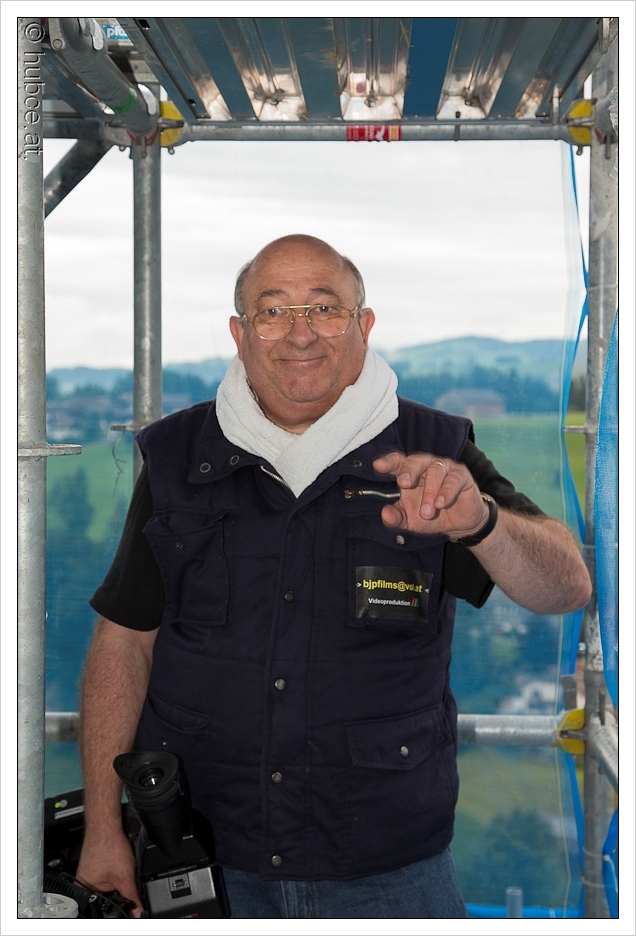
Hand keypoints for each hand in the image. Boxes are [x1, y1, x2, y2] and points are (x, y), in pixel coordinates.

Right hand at [76, 826, 142, 917]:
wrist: (106, 825)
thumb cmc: (108, 845)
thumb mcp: (125, 877)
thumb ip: (132, 896)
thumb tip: (137, 911)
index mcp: (85, 891)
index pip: (106, 907)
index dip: (120, 906)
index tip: (130, 906)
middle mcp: (83, 883)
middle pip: (107, 897)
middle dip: (118, 892)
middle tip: (121, 876)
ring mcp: (88, 874)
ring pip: (109, 886)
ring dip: (117, 881)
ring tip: (117, 866)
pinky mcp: (94, 866)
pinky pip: (107, 875)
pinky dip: (115, 872)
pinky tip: (116, 863)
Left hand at [373, 452, 489, 538]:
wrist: (459, 525)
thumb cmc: (431, 516)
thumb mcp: (410, 521)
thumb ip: (396, 518)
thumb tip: (385, 514)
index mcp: (410, 473)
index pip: (397, 462)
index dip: (388, 462)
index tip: (378, 465)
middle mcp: (426, 466)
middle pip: (416, 460)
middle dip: (409, 470)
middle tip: (404, 484)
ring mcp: (445, 468)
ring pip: (435, 471)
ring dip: (430, 492)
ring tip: (427, 512)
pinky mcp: (461, 476)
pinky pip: (454, 479)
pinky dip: (446, 491)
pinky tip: (441, 503)